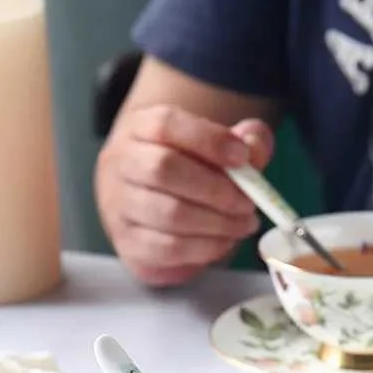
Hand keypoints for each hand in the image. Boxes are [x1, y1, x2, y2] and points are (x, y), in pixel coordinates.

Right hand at [95, 106, 273, 285]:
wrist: (153, 210)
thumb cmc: (192, 172)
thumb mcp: (219, 149)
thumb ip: (245, 142)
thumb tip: (254, 145)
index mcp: (140, 128)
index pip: (165, 124)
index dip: (208, 140)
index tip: (243, 156)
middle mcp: (121, 162)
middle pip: (164, 169)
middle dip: (216, 189)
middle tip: (248, 203)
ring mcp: (119, 204)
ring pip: (169, 213)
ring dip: (218, 223)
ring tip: (244, 224)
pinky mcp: (128, 243)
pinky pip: (169, 248)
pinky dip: (206, 248)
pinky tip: (225, 241)